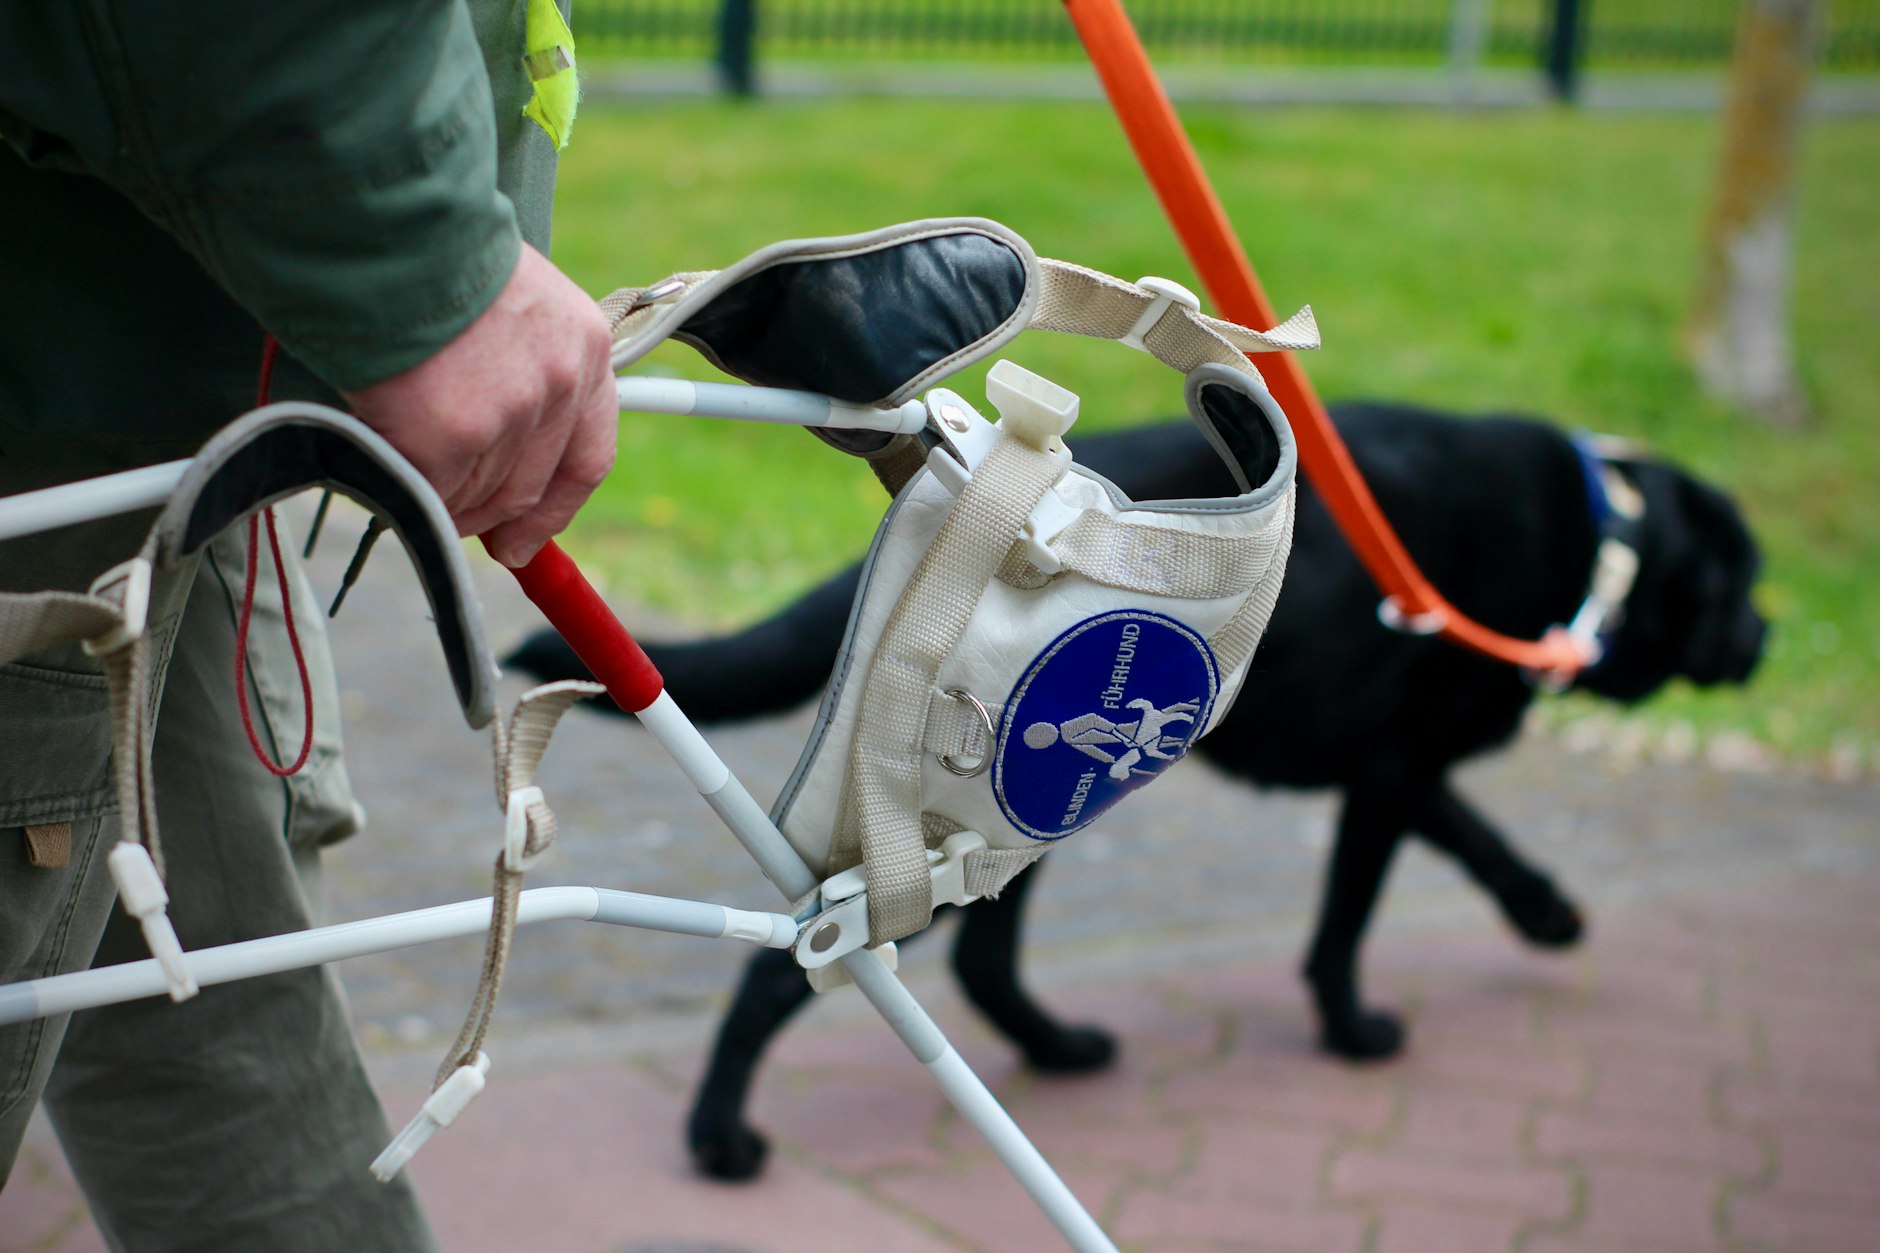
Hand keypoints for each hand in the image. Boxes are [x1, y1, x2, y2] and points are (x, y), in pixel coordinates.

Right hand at [343, 243, 616, 567]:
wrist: (378, 224)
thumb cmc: (429, 251)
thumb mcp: (508, 298)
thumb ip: (520, 364)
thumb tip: (498, 443)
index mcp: (585, 346)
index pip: (590, 457)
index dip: (556, 509)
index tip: (525, 541)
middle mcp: (559, 384)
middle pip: (529, 487)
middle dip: (488, 515)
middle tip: (449, 518)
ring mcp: (508, 414)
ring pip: (476, 496)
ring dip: (439, 498)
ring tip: (401, 466)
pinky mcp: (450, 436)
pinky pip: (428, 492)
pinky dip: (404, 490)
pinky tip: (381, 465)